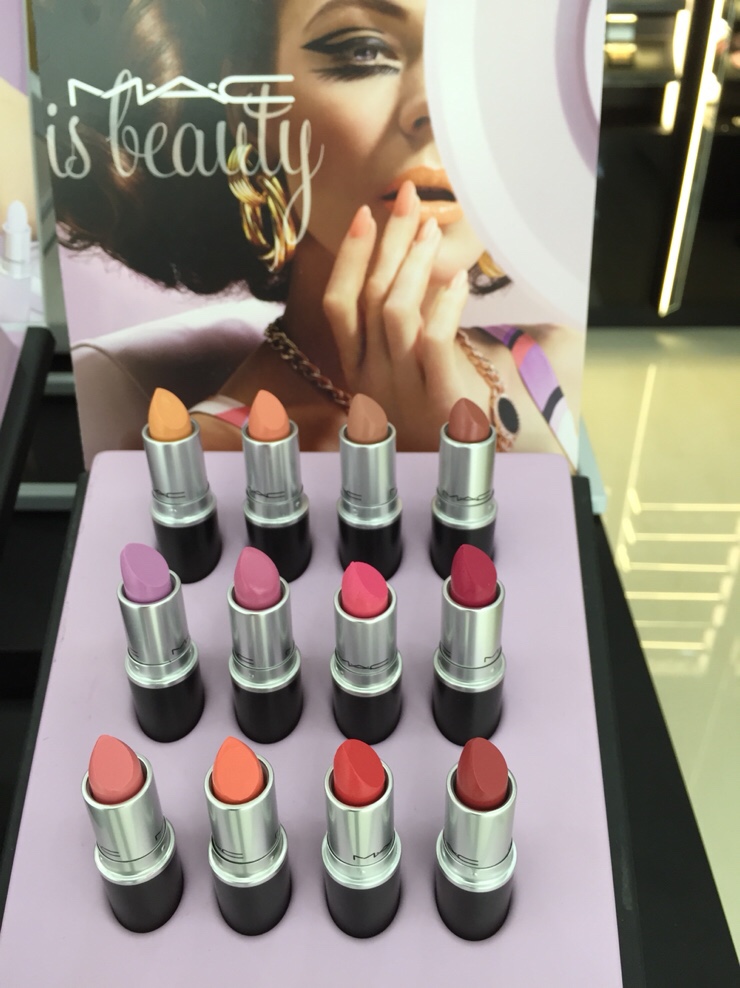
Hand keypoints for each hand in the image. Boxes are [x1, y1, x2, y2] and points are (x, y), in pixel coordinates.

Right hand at [322, 181, 488, 449]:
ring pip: (395, 312)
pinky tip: (460, 282)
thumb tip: (410, 276)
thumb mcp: (397, 377)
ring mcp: (400, 386)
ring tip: (433, 232)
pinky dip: (444, 304)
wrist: (450, 472)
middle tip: (409, 199)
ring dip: (414, 265)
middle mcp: (370, 375)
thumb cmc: (425, 420)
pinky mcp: (435, 397)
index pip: (338, 304)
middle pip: (369, 296)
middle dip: (388, 242)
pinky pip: (432, 339)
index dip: (350, 258)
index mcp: (355, 368)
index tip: (366, 216)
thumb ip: (394, 336)